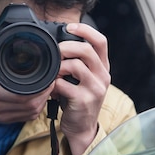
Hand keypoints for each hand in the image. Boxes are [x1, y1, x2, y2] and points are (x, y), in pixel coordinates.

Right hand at [0, 34, 52, 154]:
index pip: (21, 95)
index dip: (39, 88)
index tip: (47, 75)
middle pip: (31, 105)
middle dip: (45, 93)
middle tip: (52, 78)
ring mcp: (1, 115)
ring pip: (31, 113)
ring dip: (43, 101)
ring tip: (48, 86)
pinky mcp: (4, 120)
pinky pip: (25, 117)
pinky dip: (36, 108)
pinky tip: (39, 97)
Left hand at [53, 23, 110, 154]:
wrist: (82, 128)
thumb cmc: (78, 100)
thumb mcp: (83, 79)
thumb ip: (77, 62)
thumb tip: (57, 44)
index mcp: (103, 67)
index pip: (101, 41)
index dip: (85, 30)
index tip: (69, 27)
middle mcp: (103, 76)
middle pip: (87, 50)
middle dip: (66, 47)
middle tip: (55, 52)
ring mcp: (95, 89)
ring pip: (76, 66)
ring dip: (59, 66)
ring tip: (53, 72)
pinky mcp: (83, 100)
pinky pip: (64, 84)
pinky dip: (54, 83)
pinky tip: (51, 87)